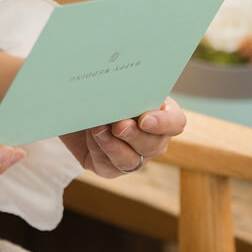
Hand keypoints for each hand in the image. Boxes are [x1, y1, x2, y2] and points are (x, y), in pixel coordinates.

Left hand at [59, 97, 186, 177]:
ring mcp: (134, 156)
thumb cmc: (101, 89)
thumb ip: (122, 86)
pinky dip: (99, 150)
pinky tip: (91, 136)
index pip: (176, 122)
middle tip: (119, 124)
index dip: (164, 123)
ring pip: (132, 160)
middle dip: (135, 135)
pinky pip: (109, 165)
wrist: (75, 106)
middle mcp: (152, 139)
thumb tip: (119, 85)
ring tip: (98, 129)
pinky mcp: (110, 168)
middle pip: (154, 144)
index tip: (145, 119)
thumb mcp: (113, 83)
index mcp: (161, 113)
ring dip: (114, 145)